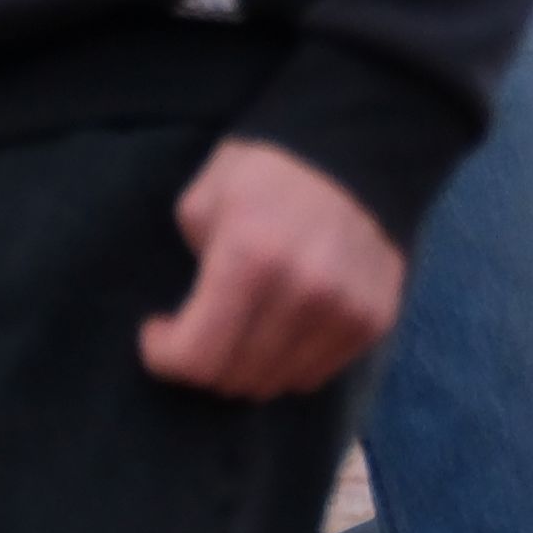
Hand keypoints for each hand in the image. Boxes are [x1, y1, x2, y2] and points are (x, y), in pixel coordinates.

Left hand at [137, 135, 403, 399]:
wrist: (355, 149)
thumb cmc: (265, 171)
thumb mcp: (204, 199)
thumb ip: (192, 265)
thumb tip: (191, 315)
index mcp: (251, 259)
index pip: (197, 357)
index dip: (163, 357)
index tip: (158, 333)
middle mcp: (304, 294)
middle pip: (235, 377)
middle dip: (203, 363)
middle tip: (196, 334)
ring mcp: (345, 312)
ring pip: (275, 383)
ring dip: (246, 367)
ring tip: (238, 332)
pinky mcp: (375, 321)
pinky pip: (314, 375)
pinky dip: (287, 363)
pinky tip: (277, 329)